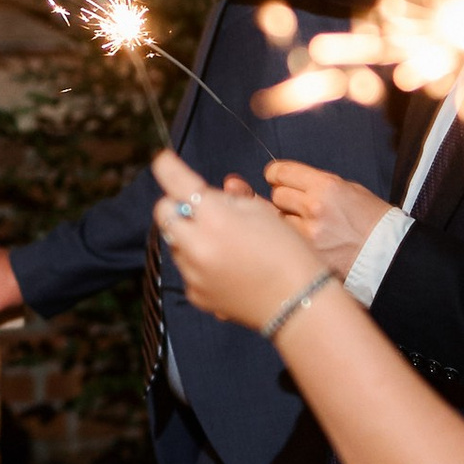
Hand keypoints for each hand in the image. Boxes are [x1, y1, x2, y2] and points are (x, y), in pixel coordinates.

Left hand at [150, 150, 319, 328]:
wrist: (299, 303)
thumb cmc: (287, 251)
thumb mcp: (261, 211)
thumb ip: (226, 198)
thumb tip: (200, 193)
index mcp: (215, 219)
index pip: (175, 183)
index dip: (167, 167)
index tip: (164, 160)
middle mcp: (197, 247)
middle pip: (164, 213)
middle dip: (177, 205)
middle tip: (201, 209)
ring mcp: (193, 273)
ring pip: (175, 241)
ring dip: (190, 235)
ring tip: (224, 243)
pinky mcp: (196, 294)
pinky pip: (187, 268)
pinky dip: (199, 262)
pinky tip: (227, 266)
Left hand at [265, 159, 395, 275]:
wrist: (391, 254)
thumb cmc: (374, 221)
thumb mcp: (351, 190)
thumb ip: (319, 185)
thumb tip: (294, 184)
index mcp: (327, 186)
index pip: (281, 172)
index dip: (275, 174)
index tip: (275, 177)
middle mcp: (314, 208)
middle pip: (276, 195)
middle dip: (283, 198)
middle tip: (295, 205)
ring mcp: (309, 234)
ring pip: (278, 220)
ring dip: (286, 221)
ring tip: (305, 226)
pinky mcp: (307, 254)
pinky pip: (288, 241)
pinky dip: (291, 240)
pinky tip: (304, 241)